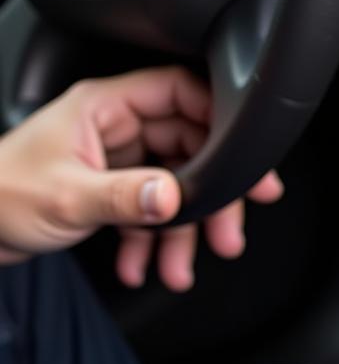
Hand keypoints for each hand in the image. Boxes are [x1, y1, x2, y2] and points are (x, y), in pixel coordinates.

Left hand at [0, 67, 282, 290]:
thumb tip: (173, 196)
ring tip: (180, 268)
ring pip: (176, 187)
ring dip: (182, 232)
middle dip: (210, 198)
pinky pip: (151, 210)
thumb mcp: (66, 197)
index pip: (181, 94)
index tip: (247, 160)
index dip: (221, 122)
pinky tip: (142, 266)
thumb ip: (124, 197)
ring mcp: (118, 159)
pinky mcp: (113, 189)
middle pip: (190, 150)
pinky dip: (152, 243)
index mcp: (106, 107)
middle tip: (228, 232)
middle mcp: (117, 128)